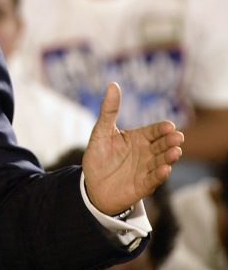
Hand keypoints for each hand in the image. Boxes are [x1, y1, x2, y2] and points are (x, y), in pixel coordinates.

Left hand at [82, 82, 184, 214]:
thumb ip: (109, 110)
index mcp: (139, 138)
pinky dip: (159, 175)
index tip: (168, 125)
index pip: (154, 131)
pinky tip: (165, 170)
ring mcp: (146, 169)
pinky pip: (153, 180)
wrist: (92, 184)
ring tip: (175, 152)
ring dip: (169, 157)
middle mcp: (147, 153)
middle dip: (170, 141)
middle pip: (162, 145)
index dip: (161, 128)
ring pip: (161, 161)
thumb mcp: (101, 131)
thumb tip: (113, 84)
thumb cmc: (99, 155)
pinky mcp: (143, 186)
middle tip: (177, 137)